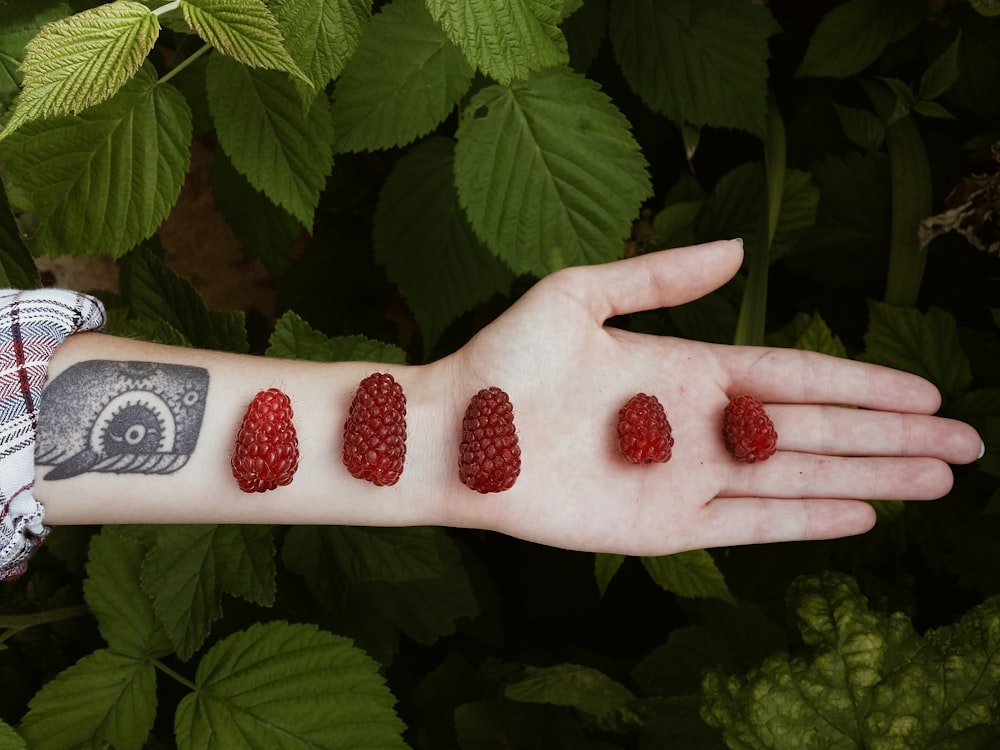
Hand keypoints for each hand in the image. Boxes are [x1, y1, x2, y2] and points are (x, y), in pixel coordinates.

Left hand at [435, 240, 983, 554]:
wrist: (457, 433)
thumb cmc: (507, 359)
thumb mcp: (581, 294)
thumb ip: (661, 276)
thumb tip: (742, 248)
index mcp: (688, 369)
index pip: (797, 376)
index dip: (863, 384)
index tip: (926, 390)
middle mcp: (700, 427)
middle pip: (817, 430)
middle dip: (891, 437)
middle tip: (966, 444)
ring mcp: (686, 479)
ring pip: (798, 479)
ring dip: (870, 479)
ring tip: (937, 480)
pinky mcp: (662, 527)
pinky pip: (749, 525)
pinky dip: (806, 521)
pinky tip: (860, 516)